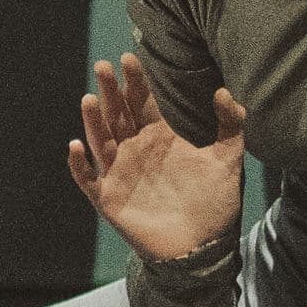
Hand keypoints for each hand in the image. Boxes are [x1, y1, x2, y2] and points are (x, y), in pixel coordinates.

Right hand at [65, 54, 248, 264]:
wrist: (203, 247)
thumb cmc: (214, 202)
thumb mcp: (227, 159)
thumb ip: (230, 124)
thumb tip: (225, 91)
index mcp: (158, 137)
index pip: (141, 102)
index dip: (135, 81)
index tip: (129, 58)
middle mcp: (134, 150)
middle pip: (117, 114)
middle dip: (110, 91)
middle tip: (103, 67)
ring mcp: (119, 173)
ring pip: (100, 140)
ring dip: (93, 120)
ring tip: (90, 99)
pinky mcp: (108, 198)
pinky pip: (87, 178)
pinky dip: (79, 163)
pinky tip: (76, 145)